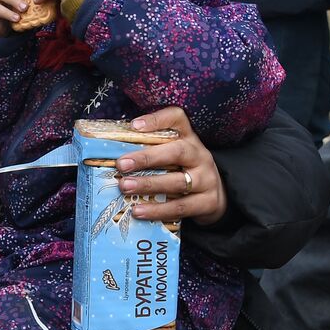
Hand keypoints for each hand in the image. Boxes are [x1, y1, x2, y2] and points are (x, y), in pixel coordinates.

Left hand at [114, 106, 227, 225]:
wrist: (216, 197)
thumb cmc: (184, 171)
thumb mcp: (174, 156)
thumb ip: (152, 150)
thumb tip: (113, 153)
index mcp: (190, 139)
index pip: (178, 119)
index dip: (157, 120)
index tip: (134, 126)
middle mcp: (200, 156)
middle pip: (177, 152)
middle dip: (147, 158)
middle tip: (122, 164)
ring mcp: (207, 179)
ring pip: (178, 182)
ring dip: (149, 185)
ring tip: (125, 187)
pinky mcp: (207, 203)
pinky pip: (180, 207)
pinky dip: (158, 210)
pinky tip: (138, 211)